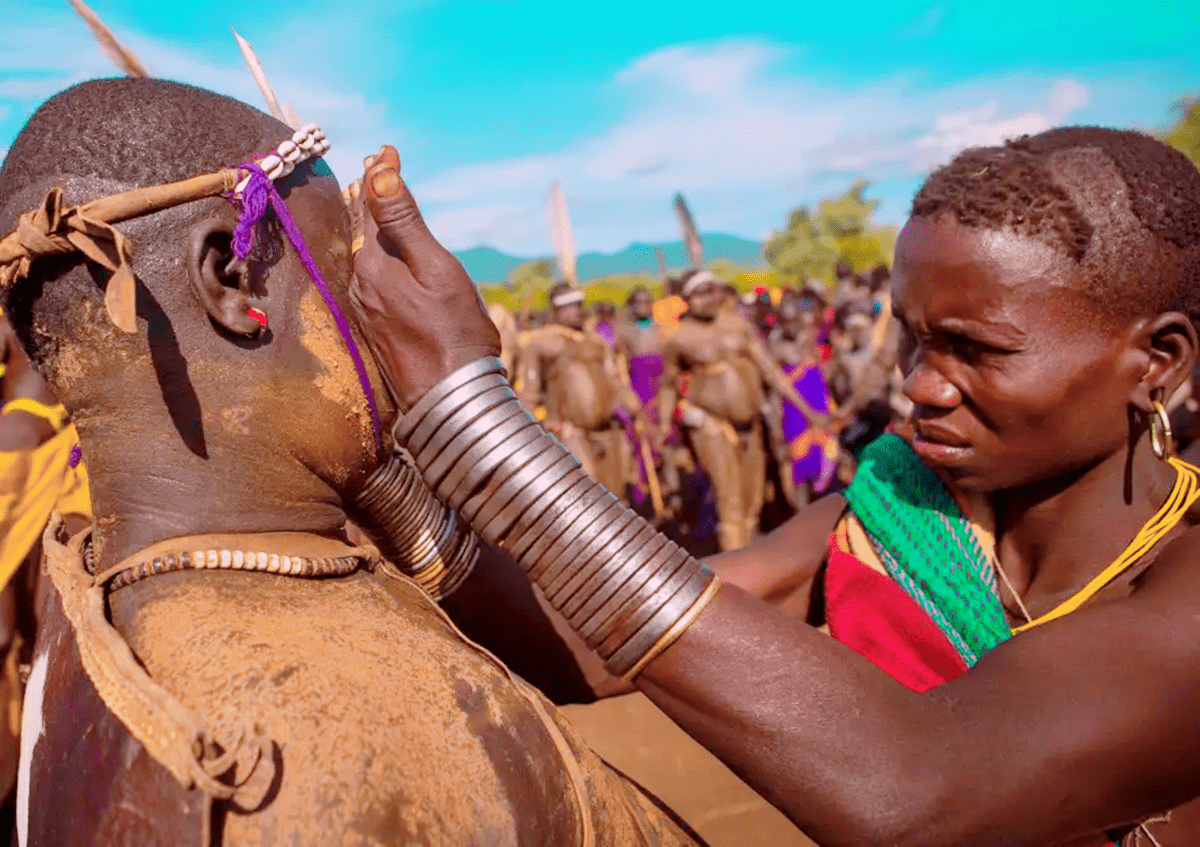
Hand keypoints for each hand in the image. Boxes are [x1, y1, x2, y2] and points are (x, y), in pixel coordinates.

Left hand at [349, 146, 500, 409]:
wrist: (451, 401)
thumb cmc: (454, 333)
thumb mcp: (436, 269)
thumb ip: (406, 223)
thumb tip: (380, 175)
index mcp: (373, 265)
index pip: (370, 206)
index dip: (379, 175)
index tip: (386, 149)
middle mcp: (361, 286)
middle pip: (364, 230)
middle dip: (372, 196)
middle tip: (379, 165)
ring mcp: (366, 309)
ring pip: (367, 256)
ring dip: (374, 226)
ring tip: (379, 200)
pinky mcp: (376, 329)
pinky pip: (374, 279)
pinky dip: (380, 255)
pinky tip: (388, 255)